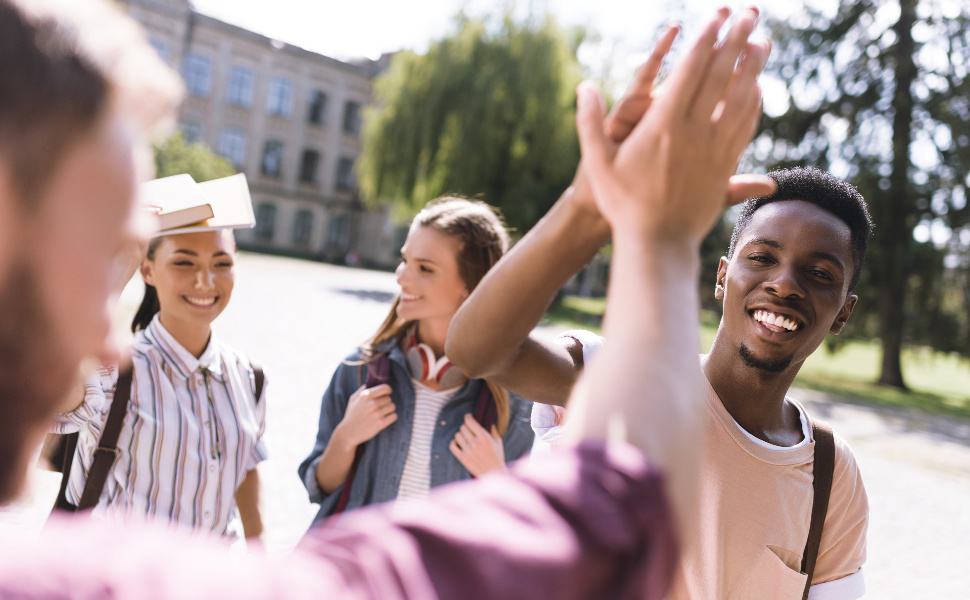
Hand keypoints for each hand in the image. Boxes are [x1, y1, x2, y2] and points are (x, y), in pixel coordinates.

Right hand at [335, 384, 396, 447]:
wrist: (348, 433)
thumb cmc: (351, 415)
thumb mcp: (352, 400)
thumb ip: (360, 391)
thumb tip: (367, 384)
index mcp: (366, 395)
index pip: (386, 388)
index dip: (388, 391)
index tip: (387, 394)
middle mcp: (372, 404)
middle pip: (389, 398)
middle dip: (386, 402)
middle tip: (380, 408)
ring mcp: (377, 414)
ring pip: (392, 407)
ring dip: (389, 410)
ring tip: (382, 413)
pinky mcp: (380, 424)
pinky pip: (394, 416)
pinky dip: (391, 417)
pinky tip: (385, 419)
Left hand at [449, 413, 505, 476]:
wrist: (494, 474)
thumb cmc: (497, 457)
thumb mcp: (498, 442)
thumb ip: (493, 431)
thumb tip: (489, 423)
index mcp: (484, 437)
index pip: (470, 422)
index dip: (468, 417)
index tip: (468, 417)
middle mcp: (475, 443)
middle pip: (463, 428)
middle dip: (466, 427)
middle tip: (469, 430)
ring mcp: (468, 451)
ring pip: (457, 435)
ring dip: (460, 435)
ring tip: (465, 438)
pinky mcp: (463, 458)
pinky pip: (452, 446)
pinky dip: (453, 443)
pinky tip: (458, 443)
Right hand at [577, 8, 770, 243]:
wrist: (656, 242)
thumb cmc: (621, 203)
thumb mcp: (598, 162)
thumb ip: (589, 122)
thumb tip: (584, 86)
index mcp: (664, 125)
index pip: (691, 71)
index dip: (707, 40)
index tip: (718, 18)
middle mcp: (694, 132)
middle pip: (722, 77)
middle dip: (738, 42)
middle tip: (752, 15)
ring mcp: (714, 149)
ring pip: (741, 99)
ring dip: (754, 68)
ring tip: (764, 44)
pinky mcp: (724, 166)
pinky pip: (745, 126)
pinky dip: (754, 103)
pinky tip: (758, 91)